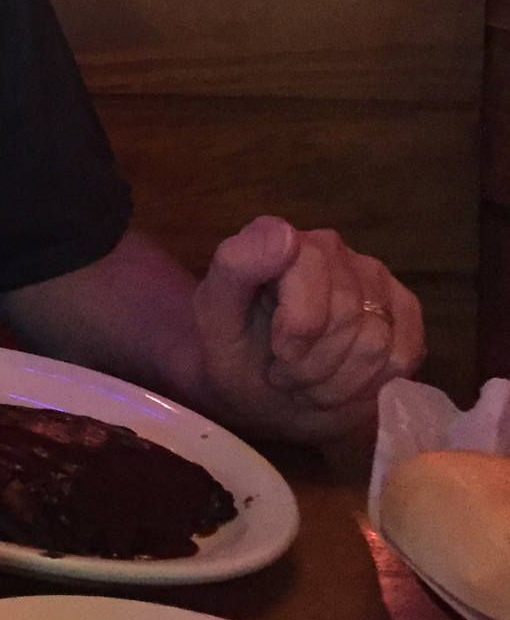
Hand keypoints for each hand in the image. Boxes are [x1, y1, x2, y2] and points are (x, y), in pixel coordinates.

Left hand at [192, 216, 423, 442]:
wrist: (256, 385)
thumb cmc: (232, 347)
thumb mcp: (214, 313)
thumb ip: (237, 266)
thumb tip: (284, 233)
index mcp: (283, 240)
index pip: (313, 299)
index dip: (297, 338)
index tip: (276, 354)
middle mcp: (333, 249)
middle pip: (348, 321)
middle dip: (313, 365)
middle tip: (287, 372)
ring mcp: (374, 278)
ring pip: (376, 344)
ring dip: (337, 380)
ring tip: (307, 378)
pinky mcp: (404, 311)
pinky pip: (403, 356)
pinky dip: (370, 384)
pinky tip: (341, 380)